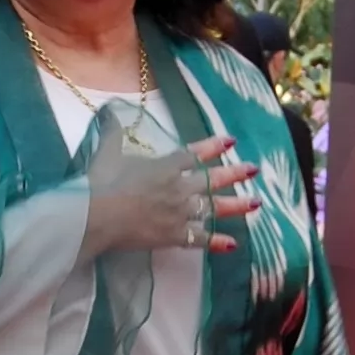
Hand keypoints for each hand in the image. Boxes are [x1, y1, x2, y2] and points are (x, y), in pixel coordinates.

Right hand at [83, 133, 256, 256]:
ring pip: (214, 208)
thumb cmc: (101, 182)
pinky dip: (216, 242)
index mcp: (165, 166)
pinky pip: (200, 239)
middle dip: (235, 173)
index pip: (194, 154)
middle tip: (253, 169)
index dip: (213, 146)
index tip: (230, 141)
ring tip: (256, 203)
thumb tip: (111, 111)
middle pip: (212, 179)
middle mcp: (179, 187)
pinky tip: (233, 244)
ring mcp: (180, 212)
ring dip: (237, 205)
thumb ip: (113, 131)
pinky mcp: (174, 235)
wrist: (98, 216)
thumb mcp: (107, 151)